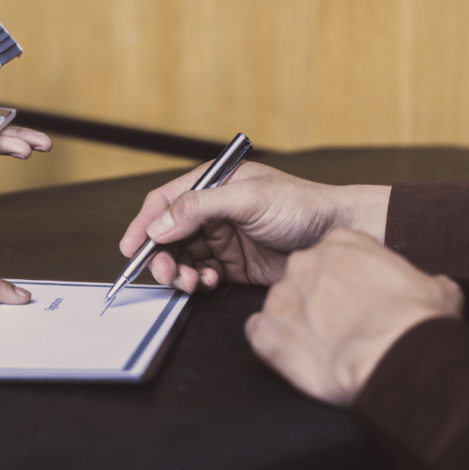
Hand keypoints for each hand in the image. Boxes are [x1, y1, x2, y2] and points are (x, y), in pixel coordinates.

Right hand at [119, 161, 391, 291]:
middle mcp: (213, 211)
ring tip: (190, 281)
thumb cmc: (303, 206)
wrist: (338, 234)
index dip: (144, 223)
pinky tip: (210, 283)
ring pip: (184, 258)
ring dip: (180, 271)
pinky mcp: (234, 264)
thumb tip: (161, 224)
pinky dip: (199, 282)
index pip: (166, 202)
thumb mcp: (249, 199)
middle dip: (162, 255)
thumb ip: (201, 208)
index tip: (130, 246)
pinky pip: (203, 275)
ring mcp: (223, 238)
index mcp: (213, 185)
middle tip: (166, 272)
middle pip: (169, 235)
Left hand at [245, 228, 462, 405]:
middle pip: (302, 276)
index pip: (332, 252)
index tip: (356, 295)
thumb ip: (421, 279)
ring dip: (296, 322)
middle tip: (340, 323)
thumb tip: (433, 286)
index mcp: (341, 243)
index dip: (345, 277)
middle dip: (317, 298)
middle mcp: (303, 262)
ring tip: (324, 345)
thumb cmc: (416, 321)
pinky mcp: (265, 333)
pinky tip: (299, 355)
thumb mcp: (435, 287)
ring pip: (280, 304)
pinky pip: (260, 333)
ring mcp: (279, 296)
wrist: (397, 358)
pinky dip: (275, 344)